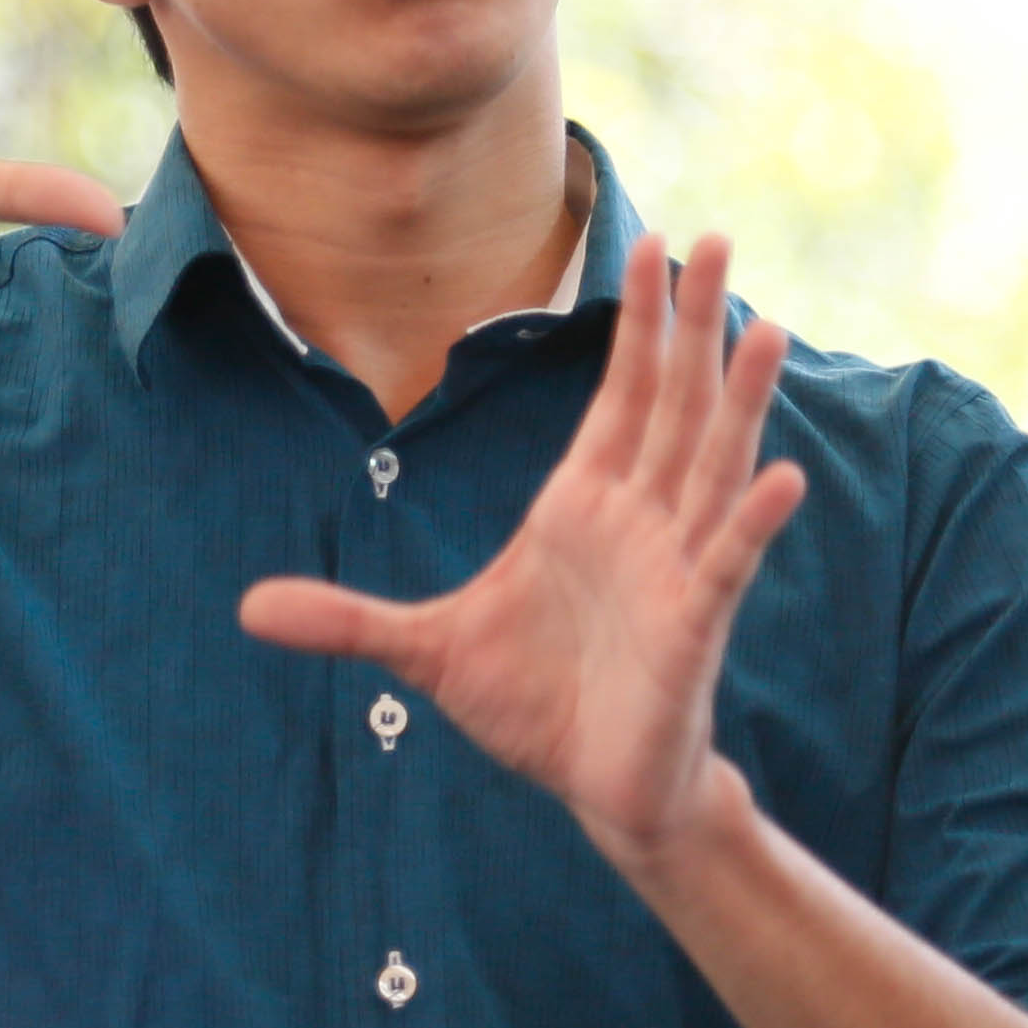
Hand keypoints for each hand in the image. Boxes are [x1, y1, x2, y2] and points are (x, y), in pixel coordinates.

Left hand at [238, 232, 808, 875]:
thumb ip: (347, 620)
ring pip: (710, 466)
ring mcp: (673, 569)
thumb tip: (247, 608)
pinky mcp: (695, 628)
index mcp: (580, 506)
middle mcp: (637, 522)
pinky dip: (752, 521)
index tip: (650, 242)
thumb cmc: (532, 707)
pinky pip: (727, 562)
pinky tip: (780, 477)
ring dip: (737, 401)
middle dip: (692, 326)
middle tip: (717, 239)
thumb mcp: (424, 652)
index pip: (617, 396)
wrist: (595, 789)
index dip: (636, 325)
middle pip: (671, 405)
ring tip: (763, 331)